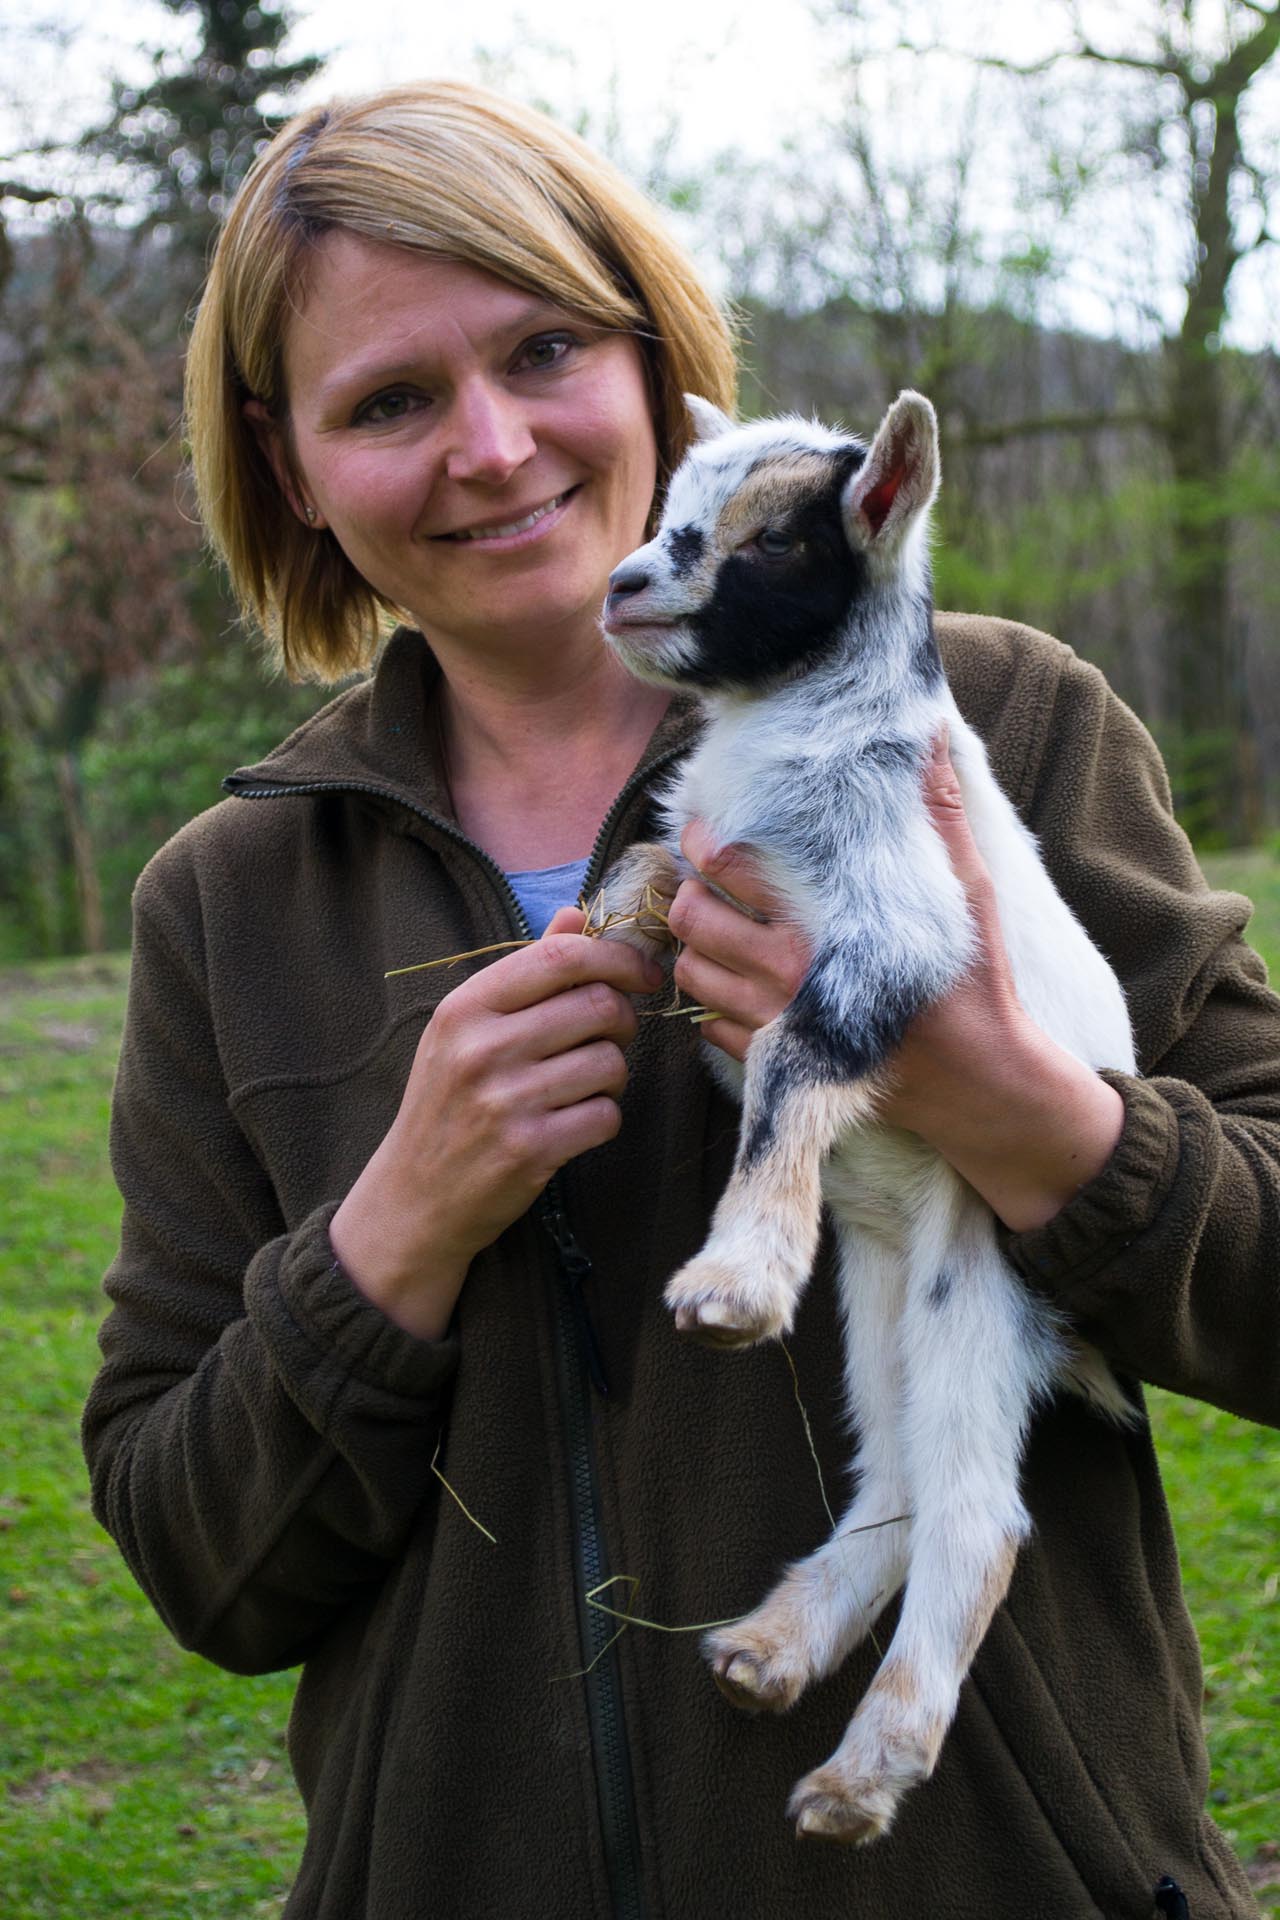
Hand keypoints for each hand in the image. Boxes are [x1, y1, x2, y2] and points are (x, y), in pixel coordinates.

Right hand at [330, 909, 662, 1338]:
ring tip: (585, 1086)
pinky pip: (606, 1116)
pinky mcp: (529, 1151)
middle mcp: (480, 1050)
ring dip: (614, 1074)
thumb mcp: (466, 1032)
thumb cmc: (448, 1105)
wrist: (413, 1198)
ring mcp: (504, 1102)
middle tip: (609, 1038)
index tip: (642, 973)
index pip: (560, 957)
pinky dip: (603, 1119)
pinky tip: (575, 1124)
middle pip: (598, 1005)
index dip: (617, 958)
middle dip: (622, 1021)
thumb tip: (576, 915)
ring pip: (610, 1063)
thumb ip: (526, 973)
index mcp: (465, 1008)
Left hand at [669, 733, 1124, 1231]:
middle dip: (690, 895)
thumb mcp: (965, 888)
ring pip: (691, 972)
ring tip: (717, 933)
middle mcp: (787, 973)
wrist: (980, 1081)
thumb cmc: (972, 980)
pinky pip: (708, 1028)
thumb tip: (933, 733)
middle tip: (706, 886)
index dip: (703, 841)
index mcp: (823, 921)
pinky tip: (737, 986)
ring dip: (695, 948)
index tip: (705, 831)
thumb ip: (937, 812)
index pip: (728, 865)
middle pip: (692, 918)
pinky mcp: (774, 1064)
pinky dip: (711, 1003)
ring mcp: (775, 1022)